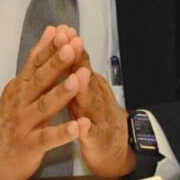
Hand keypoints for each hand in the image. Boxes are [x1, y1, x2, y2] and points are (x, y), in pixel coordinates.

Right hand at [0, 26, 90, 179]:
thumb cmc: (10, 118)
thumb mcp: (20, 86)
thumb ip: (37, 61)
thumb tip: (52, 30)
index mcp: (22, 85)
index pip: (37, 62)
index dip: (52, 47)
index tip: (67, 32)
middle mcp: (22, 101)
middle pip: (41, 80)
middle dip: (57, 63)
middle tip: (72, 48)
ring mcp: (25, 123)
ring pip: (45, 106)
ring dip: (62, 92)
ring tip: (78, 80)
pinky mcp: (29, 145)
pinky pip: (48, 138)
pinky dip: (62, 133)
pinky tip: (77, 127)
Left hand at [70, 52, 135, 176]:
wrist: (118, 149)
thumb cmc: (96, 117)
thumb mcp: (86, 90)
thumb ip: (77, 69)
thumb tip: (66, 44)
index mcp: (88, 85)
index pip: (79, 62)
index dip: (70, 46)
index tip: (62, 29)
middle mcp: (95, 97)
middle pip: (85, 76)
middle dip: (77, 59)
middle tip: (70, 42)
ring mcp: (98, 117)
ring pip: (90, 101)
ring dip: (85, 88)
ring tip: (79, 75)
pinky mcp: (97, 140)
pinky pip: (91, 135)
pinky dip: (86, 130)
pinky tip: (82, 126)